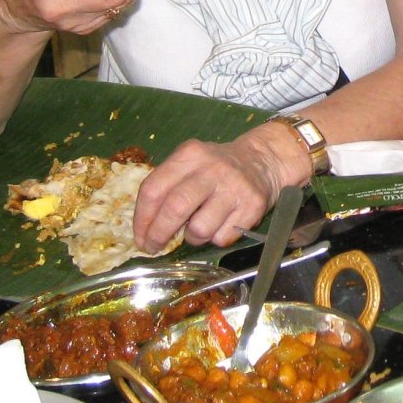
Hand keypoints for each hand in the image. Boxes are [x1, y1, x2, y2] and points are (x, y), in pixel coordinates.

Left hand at [131, 125, 302, 252]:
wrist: (262, 161)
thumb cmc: (216, 168)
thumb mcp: (191, 163)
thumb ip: (167, 187)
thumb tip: (145, 229)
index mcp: (190, 154)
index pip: (154, 189)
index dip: (142, 218)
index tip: (140, 237)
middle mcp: (212, 168)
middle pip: (175, 208)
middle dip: (159, 234)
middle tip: (153, 247)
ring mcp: (234, 187)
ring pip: (199, 229)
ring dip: (191, 238)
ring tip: (196, 231)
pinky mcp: (252, 206)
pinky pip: (222, 237)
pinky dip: (216, 239)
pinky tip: (220, 225)